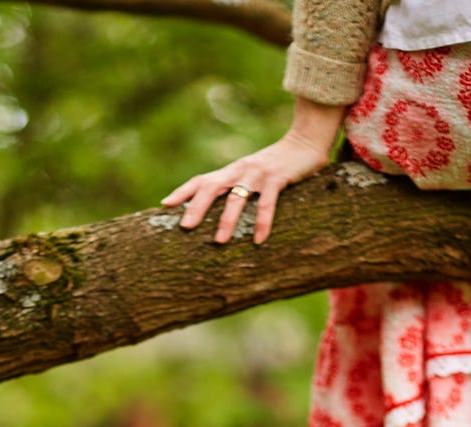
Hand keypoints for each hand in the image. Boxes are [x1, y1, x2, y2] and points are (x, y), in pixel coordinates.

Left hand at [162, 100, 345, 245]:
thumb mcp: (251, 176)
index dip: (182, 192)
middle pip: (211, 187)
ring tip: (219, 241)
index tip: (165, 205)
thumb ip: (235, 188)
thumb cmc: (276, 166)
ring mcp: (257, 173)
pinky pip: (267, 202)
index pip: (201, 180)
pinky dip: (262, 221)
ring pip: (237, 196)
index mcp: (230, 171)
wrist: (306, 141)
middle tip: (185, 227)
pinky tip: (258, 240)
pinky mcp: (277, 177)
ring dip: (227, 219)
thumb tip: (216, 211)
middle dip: (197, 207)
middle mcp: (239, 170)